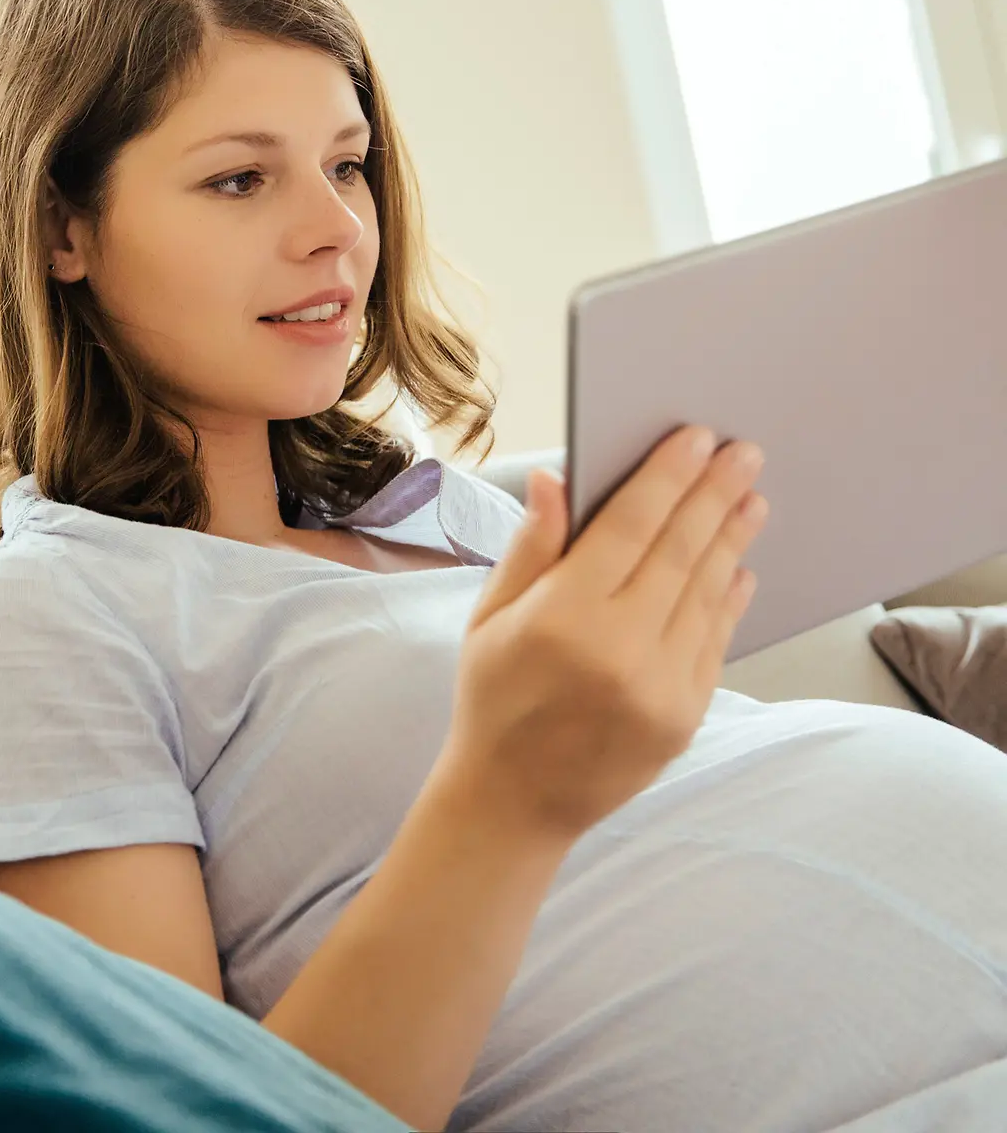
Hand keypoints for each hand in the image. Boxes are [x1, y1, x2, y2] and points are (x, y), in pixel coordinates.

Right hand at [442, 425, 767, 841]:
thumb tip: (554, 479)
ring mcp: (660, 687)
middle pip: (681, 551)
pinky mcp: (684, 717)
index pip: (631, 526)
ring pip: (707, 593)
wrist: (515, 801)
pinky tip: (738, 565)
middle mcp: (619, 649)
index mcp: (563, 617)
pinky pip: (715, 641)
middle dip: (715, 494)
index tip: (697, 439)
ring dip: (732, 539)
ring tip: (751, 498)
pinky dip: (729, 598)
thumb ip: (530, 548)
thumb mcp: (488, 617)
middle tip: (744, 453)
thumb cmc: (494, 698)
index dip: (667, 477)